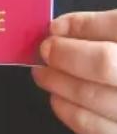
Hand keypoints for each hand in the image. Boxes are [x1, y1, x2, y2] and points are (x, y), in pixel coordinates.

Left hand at [33, 10, 116, 133]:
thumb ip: (105, 26)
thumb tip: (61, 29)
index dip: (82, 25)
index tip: (56, 27)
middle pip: (103, 63)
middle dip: (65, 54)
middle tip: (45, 49)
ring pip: (95, 97)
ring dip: (60, 83)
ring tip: (43, 73)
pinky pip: (97, 128)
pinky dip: (71, 112)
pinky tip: (58, 99)